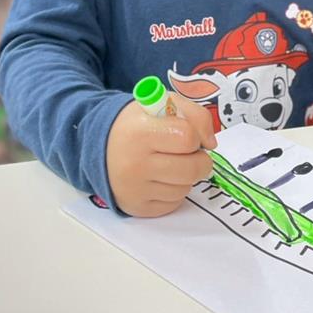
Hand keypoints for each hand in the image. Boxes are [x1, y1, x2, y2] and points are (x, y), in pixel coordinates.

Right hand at [106, 96, 216, 216]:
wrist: (101, 148)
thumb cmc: (138, 125)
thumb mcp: (163, 104)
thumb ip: (195, 115)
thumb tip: (211, 144)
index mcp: (140, 132)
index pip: (188, 138)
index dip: (195, 135)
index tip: (188, 135)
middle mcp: (135, 163)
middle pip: (192, 169)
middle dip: (200, 160)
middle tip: (191, 153)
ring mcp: (135, 189)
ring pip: (185, 188)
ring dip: (186, 176)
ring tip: (170, 163)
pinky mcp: (137, 208)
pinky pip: (174, 202)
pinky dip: (174, 191)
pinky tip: (161, 178)